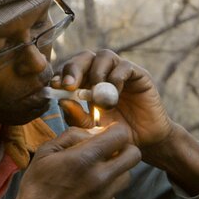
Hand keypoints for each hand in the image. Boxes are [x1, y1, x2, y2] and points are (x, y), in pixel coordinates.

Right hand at [5, 123, 140, 198]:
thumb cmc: (37, 185)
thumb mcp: (46, 152)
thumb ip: (73, 135)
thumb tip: (96, 132)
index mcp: (85, 158)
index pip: (121, 135)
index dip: (116, 131)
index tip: (106, 134)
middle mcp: (100, 177)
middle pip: (134, 154)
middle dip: (124, 148)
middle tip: (109, 151)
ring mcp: (105, 196)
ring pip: (128, 174)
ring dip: (117, 169)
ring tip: (97, 171)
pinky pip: (115, 193)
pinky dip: (107, 189)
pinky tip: (88, 191)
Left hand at [51, 49, 173, 147]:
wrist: (144, 142)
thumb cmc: (116, 135)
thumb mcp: (91, 128)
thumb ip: (76, 115)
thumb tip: (62, 100)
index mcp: (87, 83)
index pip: (71, 70)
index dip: (61, 74)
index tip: (54, 86)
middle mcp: (103, 73)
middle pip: (85, 57)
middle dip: (74, 68)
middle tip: (69, 85)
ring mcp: (121, 72)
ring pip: (104, 56)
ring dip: (96, 72)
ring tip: (95, 95)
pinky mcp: (138, 75)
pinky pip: (124, 67)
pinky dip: (115, 78)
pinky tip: (113, 95)